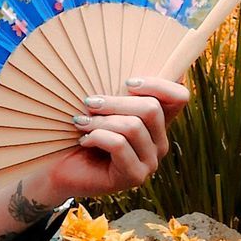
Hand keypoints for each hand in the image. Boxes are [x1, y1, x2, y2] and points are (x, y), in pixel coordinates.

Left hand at [13, 75, 190, 209]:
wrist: (60, 169)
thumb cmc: (81, 132)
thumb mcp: (103, 107)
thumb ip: (119, 91)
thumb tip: (128, 64)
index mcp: (157, 124)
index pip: (179, 97)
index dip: (158, 84)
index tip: (127, 82)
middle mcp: (160, 143)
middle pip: (151, 109)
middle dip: (115, 102)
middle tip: (89, 102)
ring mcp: (150, 163)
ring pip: (133, 127)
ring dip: (100, 121)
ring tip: (81, 123)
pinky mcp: (134, 176)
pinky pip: (119, 144)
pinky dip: (96, 137)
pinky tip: (83, 140)